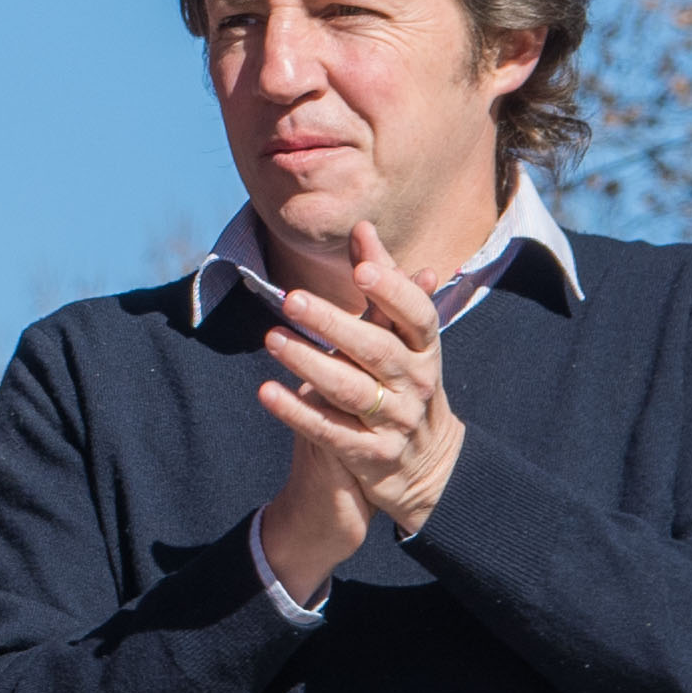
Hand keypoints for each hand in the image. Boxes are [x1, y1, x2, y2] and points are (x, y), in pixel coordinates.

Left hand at [257, 222, 462, 543]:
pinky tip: (266, 392)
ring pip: (351, 391)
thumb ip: (381, 284)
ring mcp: (395, 421)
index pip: (418, 316)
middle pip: (376, 351)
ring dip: (309, 364)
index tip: (361, 268)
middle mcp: (414, 383)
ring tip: (271, 339)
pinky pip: (330, 431)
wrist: (425, 464)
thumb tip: (364, 228)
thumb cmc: (399, 380)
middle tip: (292, 299)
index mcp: (424, 349)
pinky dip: (297, 412)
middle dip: (334, 324)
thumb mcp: (398, 336)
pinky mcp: (370, 454)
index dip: (394, 291)